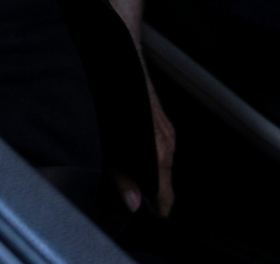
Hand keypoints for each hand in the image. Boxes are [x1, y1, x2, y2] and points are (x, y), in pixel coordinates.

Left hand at [110, 64, 175, 216]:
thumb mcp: (112, 145)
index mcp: (160, 153)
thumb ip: (120, 178)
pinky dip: (147, 156)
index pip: (167, 195)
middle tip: (130, 202)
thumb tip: (132, 203)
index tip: (151, 219)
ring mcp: (165, 130)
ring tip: (128, 181)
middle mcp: (167, 143)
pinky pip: (158, 147)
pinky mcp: (158, 120)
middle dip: (149, 194)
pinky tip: (130, 153)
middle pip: (164, 181)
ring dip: (147, 174)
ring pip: (161, 163)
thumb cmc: (118, 98)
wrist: (121, 59)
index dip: (158, 210)